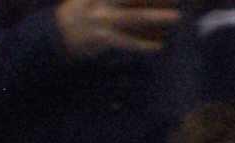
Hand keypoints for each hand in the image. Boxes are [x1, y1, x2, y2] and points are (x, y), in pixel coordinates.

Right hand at [53, 0, 178, 55]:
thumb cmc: (81, 8)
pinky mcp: (101, 38)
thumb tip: (133, 0)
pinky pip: (125, 42)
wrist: (57, 32)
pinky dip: (142, 45)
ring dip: (156, 17)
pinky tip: (158, 46)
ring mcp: (102, 20)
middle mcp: (103, 2)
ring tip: (177, 17)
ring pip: (133, 17)